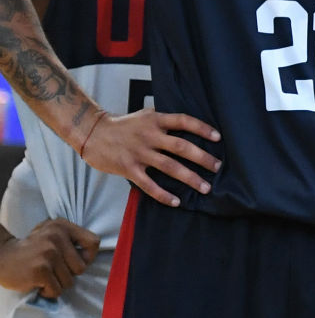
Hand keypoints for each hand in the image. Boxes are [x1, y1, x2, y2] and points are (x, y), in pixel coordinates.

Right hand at [0, 220, 101, 298]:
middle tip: (53, 270)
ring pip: (69, 281)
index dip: (89, 256)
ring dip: (57, 284)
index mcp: (62, 226)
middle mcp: (57, 237)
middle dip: (68, 274)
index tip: (76, 261)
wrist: (0, 256)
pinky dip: (48, 292)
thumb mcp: (50, 233)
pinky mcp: (40, 270)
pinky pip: (57, 290)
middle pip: (81, 268)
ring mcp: (49, 254)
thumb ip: (70, 239)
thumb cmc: (30, 249)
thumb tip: (91, 257)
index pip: (93, 242)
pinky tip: (38, 284)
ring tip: (44, 276)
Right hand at [80, 107, 220, 206]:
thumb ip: (165, 121)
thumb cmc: (124, 126)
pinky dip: (163, 194)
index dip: (202, 128)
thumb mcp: (145, 116)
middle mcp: (149, 136)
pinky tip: (176, 202)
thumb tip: (190, 126)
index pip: (183, 121)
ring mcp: (139, 153)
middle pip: (181, 146)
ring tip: (206, 187)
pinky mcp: (128, 168)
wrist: (92, 133)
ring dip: (190, 178)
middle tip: (218, 167)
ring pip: (169, 167)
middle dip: (202, 158)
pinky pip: (149, 184)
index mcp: (155, 121)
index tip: (218, 137)